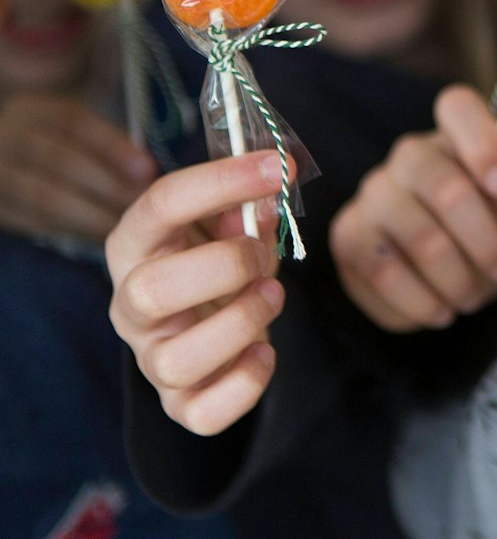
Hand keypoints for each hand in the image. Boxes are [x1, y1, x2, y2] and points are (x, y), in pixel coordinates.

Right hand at [0, 93, 155, 240]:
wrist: (14, 163)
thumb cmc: (61, 147)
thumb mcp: (76, 132)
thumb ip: (106, 144)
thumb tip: (146, 173)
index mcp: (33, 110)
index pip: (72, 121)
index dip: (112, 145)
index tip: (147, 169)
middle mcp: (6, 136)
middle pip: (56, 158)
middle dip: (105, 184)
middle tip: (140, 203)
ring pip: (41, 196)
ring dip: (89, 214)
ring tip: (123, 224)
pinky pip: (31, 220)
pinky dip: (68, 229)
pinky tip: (98, 234)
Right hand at [106, 152, 288, 435]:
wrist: (212, 319)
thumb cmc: (222, 260)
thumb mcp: (231, 222)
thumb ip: (248, 203)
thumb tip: (273, 184)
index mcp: (137, 245)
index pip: (159, 204)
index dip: (222, 181)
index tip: (279, 167)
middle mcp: (131, 305)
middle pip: (149, 291)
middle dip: (223, 267)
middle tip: (261, 254)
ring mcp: (151, 358)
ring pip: (173, 362)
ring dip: (239, 325)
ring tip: (271, 297)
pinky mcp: (181, 403)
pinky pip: (202, 414)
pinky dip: (245, 384)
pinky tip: (265, 352)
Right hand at [332, 85, 496, 331]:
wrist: (452, 274)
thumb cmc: (488, 234)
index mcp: (453, 137)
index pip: (459, 107)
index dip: (484, 144)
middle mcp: (408, 157)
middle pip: (447, 188)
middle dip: (486, 243)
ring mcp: (371, 195)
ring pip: (420, 239)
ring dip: (457, 281)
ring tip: (471, 298)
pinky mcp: (347, 239)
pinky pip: (384, 275)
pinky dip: (422, 303)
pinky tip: (439, 311)